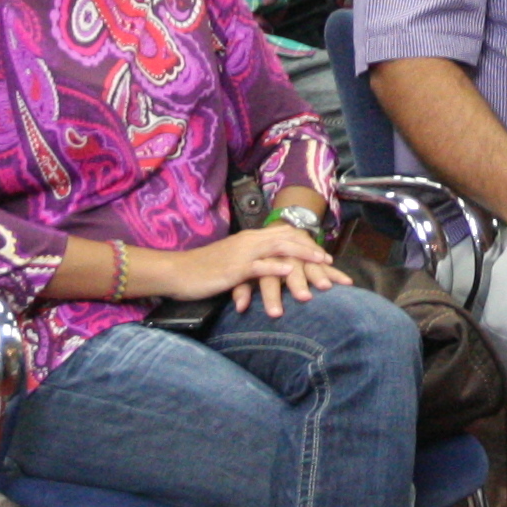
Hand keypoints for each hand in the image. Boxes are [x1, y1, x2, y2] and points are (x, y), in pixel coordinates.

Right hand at [176, 224, 350, 313]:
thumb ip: (251, 263)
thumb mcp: (232, 263)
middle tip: (330, 261)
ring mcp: (242, 253)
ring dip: (302, 255)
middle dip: (311, 248)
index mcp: (249, 238)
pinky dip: (276, 267)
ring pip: (279, 248)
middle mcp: (249, 241)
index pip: (284, 234)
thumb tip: (267, 269)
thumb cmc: (203, 271)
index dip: (305, 242)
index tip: (323, 254)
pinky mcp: (234, 268)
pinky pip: (259, 265)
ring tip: (320, 263)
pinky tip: (291, 271)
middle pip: (287, 238)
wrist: (177, 272)